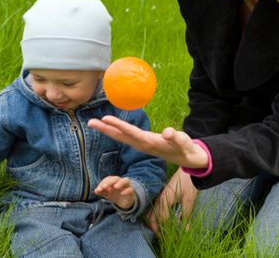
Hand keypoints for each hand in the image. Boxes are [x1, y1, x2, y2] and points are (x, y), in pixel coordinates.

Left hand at [87, 116, 207, 168]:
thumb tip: (167, 132)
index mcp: (150, 143)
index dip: (118, 126)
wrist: (188, 159)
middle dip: (105, 129)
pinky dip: (117, 131)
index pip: (131, 133)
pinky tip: (110, 127)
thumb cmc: (186, 148)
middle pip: (121, 136)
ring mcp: (142, 145)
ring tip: (95, 123)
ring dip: (108, 130)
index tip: (105, 119)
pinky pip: (126, 136)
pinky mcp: (143, 143)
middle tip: (90, 122)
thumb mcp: (184, 142)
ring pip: (122, 137)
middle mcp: (142, 145)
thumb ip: (176, 137)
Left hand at [95, 176, 135, 209]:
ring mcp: (127, 186)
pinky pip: (130, 189)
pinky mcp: (131, 192)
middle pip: (116, 178)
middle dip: (109, 182)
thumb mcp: (107, 194)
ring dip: (120, 183)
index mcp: (114, 181)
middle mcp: (120, 181)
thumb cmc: (115, 195)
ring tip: (115, 187)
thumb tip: (95, 190)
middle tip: (104, 187)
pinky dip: (127, 191)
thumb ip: (101, 192)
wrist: (124, 202)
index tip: (98, 189)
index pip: (108, 178)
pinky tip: (122, 193)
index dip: (103, 183)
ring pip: (126, 180)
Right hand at [147, 167, 197, 233]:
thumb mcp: (189, 201)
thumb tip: (185, 231)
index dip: (167, 230)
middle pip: (152, 217)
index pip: (163, 219)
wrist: (189, 171)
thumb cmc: (189, 184)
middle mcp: (159, 198)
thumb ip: (186, 216)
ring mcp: (159, 196)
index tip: (173, 238)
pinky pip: (154, 208)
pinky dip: (154, 216)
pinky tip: (160, 221)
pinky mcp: (161, 195)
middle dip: (156, 229)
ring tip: (160, 232)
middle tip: (162, 238)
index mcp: (165, 200)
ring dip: (154, 223)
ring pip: (151, 213)